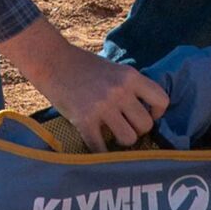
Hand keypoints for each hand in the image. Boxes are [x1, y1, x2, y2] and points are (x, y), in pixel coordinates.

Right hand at [0, 17, 168, 151]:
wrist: (48, 59)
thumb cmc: (80, 63)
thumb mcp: (111, 68)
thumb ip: (128, 86)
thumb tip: (144, 110)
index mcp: (129, 76)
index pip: (162, 100)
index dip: (156, 112)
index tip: (145, 114)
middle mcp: (119, 91)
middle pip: (145, 125)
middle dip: (136, 129)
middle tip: (124, 125)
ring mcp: (102, 106)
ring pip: (128, 139)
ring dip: (120, 140)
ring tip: (110, 133)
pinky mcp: (84, 119)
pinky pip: (100, 146)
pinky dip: (99, 150)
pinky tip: (95, 144)